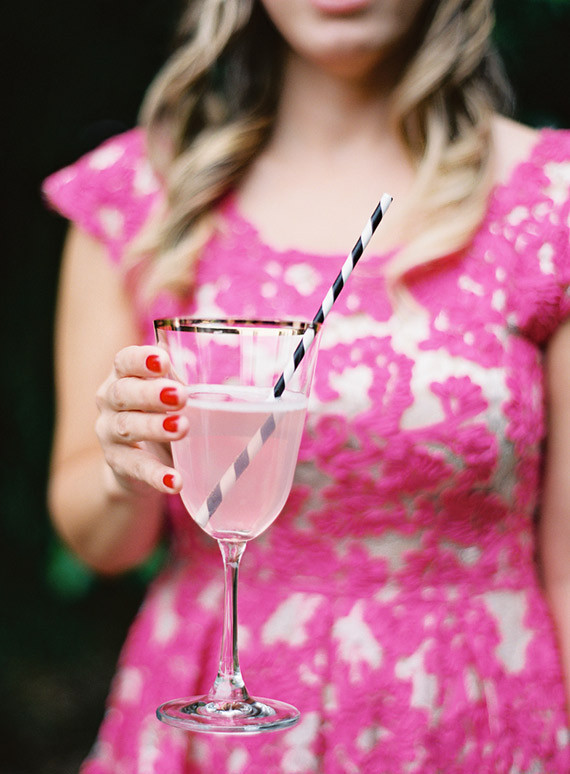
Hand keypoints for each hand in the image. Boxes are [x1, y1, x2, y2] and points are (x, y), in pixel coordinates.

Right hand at [95, 345, 187, 494]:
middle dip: (151, 393)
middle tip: (180, 396)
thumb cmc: (159, 414)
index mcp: (124, 376)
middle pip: (123, 392)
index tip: (163, 361)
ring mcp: (109, 433)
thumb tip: (231, 369)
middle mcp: (110, 401)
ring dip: (155, 427)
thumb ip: (186, 380)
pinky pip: (136, 468)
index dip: (141, 360)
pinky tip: (174, 480)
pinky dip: (156, 475)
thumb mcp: (171, 394)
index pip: (124, 361)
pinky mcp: (118, 463)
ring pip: (127, 427)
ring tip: (182, 428)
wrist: (138, 463)